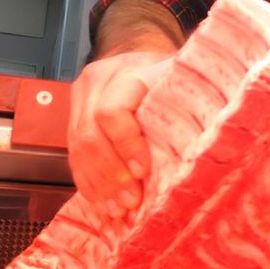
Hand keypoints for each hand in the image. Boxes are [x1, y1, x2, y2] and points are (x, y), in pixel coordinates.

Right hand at [68, 49, 172, 220]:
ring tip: (117, 208)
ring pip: (77, 148)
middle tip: (130, 200)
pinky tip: (101, 202)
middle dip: (110, 173)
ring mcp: (80, 101)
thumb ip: (185, 107)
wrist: (140, 60)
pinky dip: (87, 182)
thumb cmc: (168, 75)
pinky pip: (73, 154)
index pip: (112, 111)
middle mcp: (96, 83)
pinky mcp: (72, 118)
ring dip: (97, 183)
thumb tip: (196, 152)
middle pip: (90, 135)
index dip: (125, 145)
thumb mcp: (181, 82)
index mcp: (125, 71)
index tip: (142, 171)